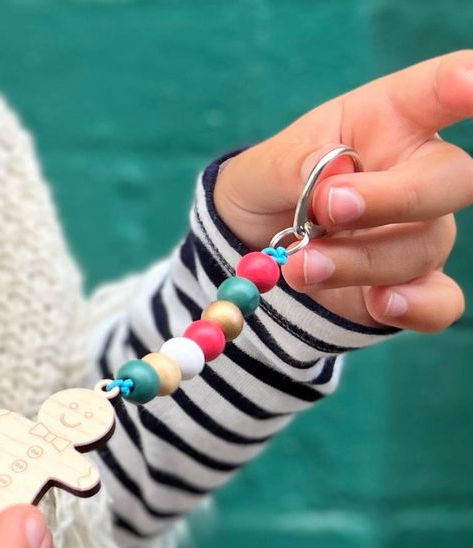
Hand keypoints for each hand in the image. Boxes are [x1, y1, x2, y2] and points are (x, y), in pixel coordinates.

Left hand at [214, 50, 472, 329]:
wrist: (253, 249)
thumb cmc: (266, 189)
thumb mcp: (261, 169)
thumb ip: (291, 166)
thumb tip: (330, 177)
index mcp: (384, 121)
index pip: (433, 92)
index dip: (459, 84)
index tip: (468, 83)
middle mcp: (413, 172)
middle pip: (450, 180)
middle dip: (395, 197)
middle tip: (329, 208)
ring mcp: (416, 232)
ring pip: (424, 246)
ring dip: (361, 260)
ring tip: (301, 266)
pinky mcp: (407, 285)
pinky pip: (438, 301)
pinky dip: (416, 307)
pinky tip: (381, 304)